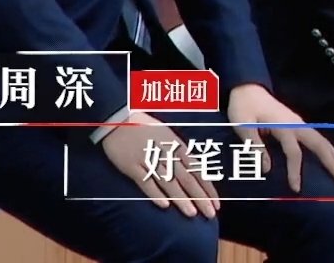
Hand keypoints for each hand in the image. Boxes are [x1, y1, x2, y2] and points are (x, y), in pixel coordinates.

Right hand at [98, 112, 218, 217]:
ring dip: (181, 199)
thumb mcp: (167, 134)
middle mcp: (165, 152)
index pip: (196, 168)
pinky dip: (155, 193)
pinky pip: (145, 182)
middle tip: (210, 214)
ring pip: (168, 182)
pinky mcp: (131, 166)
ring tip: (192, 214)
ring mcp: (148, 159)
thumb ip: (179, 151)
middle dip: (200, 197)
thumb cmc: (143, 127)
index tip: (216, 202)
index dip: (207, 187)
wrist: (116, 119)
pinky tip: (165, 205)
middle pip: (186, 178)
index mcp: (175, 144)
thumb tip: (196, 169)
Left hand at [226, 85, 333, 192]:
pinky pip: (318, 138)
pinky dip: (328, 150)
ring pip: (322, 140)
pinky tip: (333, 159)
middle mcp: (296, 124)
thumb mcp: (243, 127)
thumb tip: (268, 169)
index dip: (295, 171)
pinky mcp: (298, 124)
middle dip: (332, 161)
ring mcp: (299, 123)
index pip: (293, 152)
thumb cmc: (243, 107)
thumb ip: (256, 147)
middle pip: (319, 144)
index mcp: (283, 126)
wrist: (247, 87)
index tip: (296, 189)